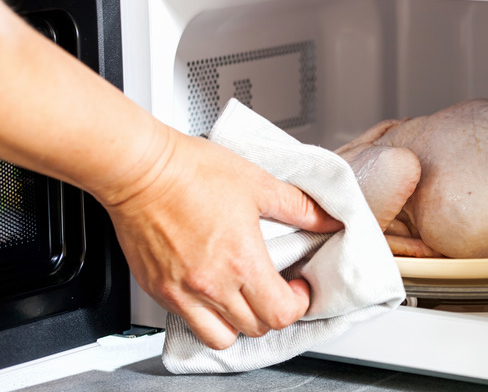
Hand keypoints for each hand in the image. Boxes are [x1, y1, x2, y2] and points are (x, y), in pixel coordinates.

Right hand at [101, 129, 342, 349]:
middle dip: (273, 312)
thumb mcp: (258, 184)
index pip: (280, 313)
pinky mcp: (158, 290)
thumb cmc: (191, 172)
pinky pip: (188, 322)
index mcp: (241, 261)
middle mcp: (210, 285)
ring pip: (219, 338)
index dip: (298, 304)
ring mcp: (181, 292)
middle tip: (275, 288)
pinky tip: (212, 290)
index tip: (298, 287)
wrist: (140, 170)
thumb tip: (326, 220)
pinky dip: (206, 316)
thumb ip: (298, 207)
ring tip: (243, 297)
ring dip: (238, 323)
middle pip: (255, 329)